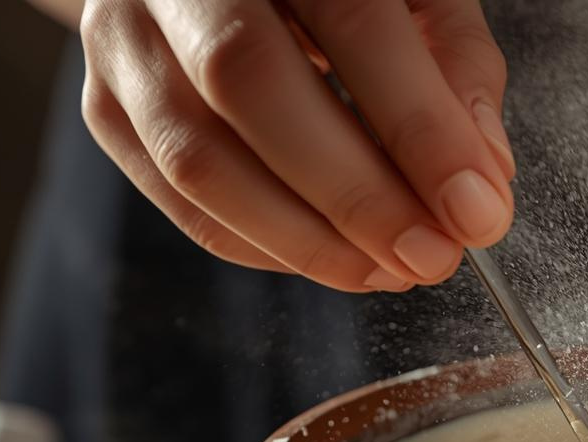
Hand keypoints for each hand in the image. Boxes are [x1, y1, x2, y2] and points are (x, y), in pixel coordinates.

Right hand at [79, 0, 515, 291]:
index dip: (419, 126)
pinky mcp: (105, 103)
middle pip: (251, 87)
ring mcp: (124, 36)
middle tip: (432, 257)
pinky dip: (261, 245)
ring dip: (306, 239)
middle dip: (355, 195)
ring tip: (389, 271)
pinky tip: (331, 258)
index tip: (478, 211)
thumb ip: (455, 68)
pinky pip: (177, 198)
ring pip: (198, 158)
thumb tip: (481, 182)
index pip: (352, 21)